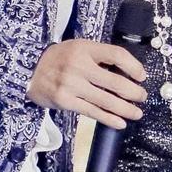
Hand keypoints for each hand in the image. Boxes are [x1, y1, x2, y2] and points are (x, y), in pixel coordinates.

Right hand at [28, 39, 146, 129]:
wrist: (29, 70)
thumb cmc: (60, 59)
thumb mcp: (79, 48)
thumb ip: (100, 57)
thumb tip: (128, 73)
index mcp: (85, 48)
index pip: (116, 54)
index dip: (133, 66)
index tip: (142, 76)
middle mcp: (79, 65)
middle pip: (115, 81)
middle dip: (133, 92)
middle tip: (142, 97)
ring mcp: (71, 84)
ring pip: (106, 100)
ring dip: (126, 109)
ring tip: (137, 113)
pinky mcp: (65, 101)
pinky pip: (92, 112)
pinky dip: (109, 119)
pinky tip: (120, 122)